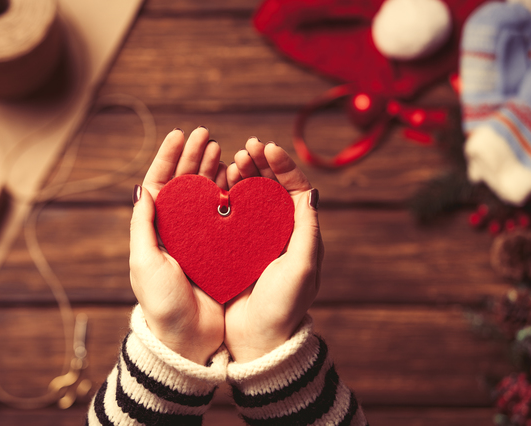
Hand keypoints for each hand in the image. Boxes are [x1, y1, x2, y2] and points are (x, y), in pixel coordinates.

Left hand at [129, 127, 225, 364]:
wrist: (189, 340)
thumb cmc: (162, 304)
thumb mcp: (145, 263)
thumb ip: (143, 226)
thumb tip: (142, 188)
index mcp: (154, 230)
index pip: (159, 184)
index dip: (168, 157)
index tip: (180, 134)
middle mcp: (176, 230)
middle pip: (183, 183)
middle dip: (193, 156)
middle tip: (207, 135)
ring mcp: (198, 238)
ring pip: (204, 194)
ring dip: (211, 169)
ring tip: (223, 149)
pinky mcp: (219, 249)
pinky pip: (223, 214)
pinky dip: (228, 192)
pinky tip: (236, 177)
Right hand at [224, 138, 323, 362]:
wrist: (257, 340)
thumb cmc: (284, 306)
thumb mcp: (303, 267)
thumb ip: (307, 229)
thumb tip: (311, 192)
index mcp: (300, 234)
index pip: (295, 189)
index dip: (284, 165)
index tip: (268, 148)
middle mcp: (279, 233)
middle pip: (272, 188)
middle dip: (261, 164)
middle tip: (246, 147)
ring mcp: (255, 239)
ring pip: (251, 197)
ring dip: (244, 175)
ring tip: (232, 160)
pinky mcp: (234, 247)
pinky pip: (231, 214)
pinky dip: (226, 195)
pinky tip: (219, 182)